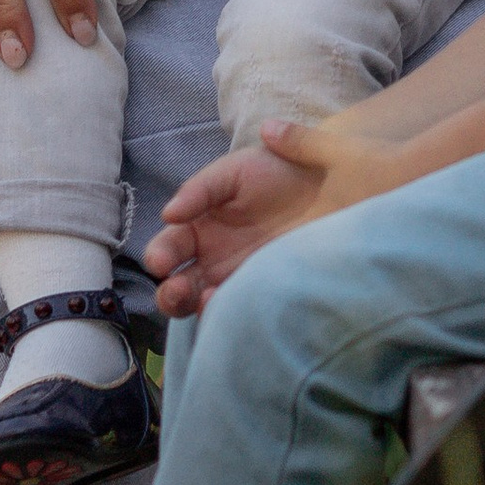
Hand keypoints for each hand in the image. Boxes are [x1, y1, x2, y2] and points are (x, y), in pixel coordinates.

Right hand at [147, 141, 322, 312]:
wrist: (325, 180)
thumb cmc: (275, 169)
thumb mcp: (233, 171)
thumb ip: (199, 189)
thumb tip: (167, 214)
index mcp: (198, 227)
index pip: (167, 249)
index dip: (159, 257)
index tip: (160, 262)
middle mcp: (212, 258)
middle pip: (177, 286)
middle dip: (169, 294)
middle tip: (176, 289)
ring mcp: (237, 277)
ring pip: (202, 305)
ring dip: (192, 308)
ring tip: (203, 299)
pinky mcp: (265, 290)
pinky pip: (239, 311)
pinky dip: (227, 315)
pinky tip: (231, 304)